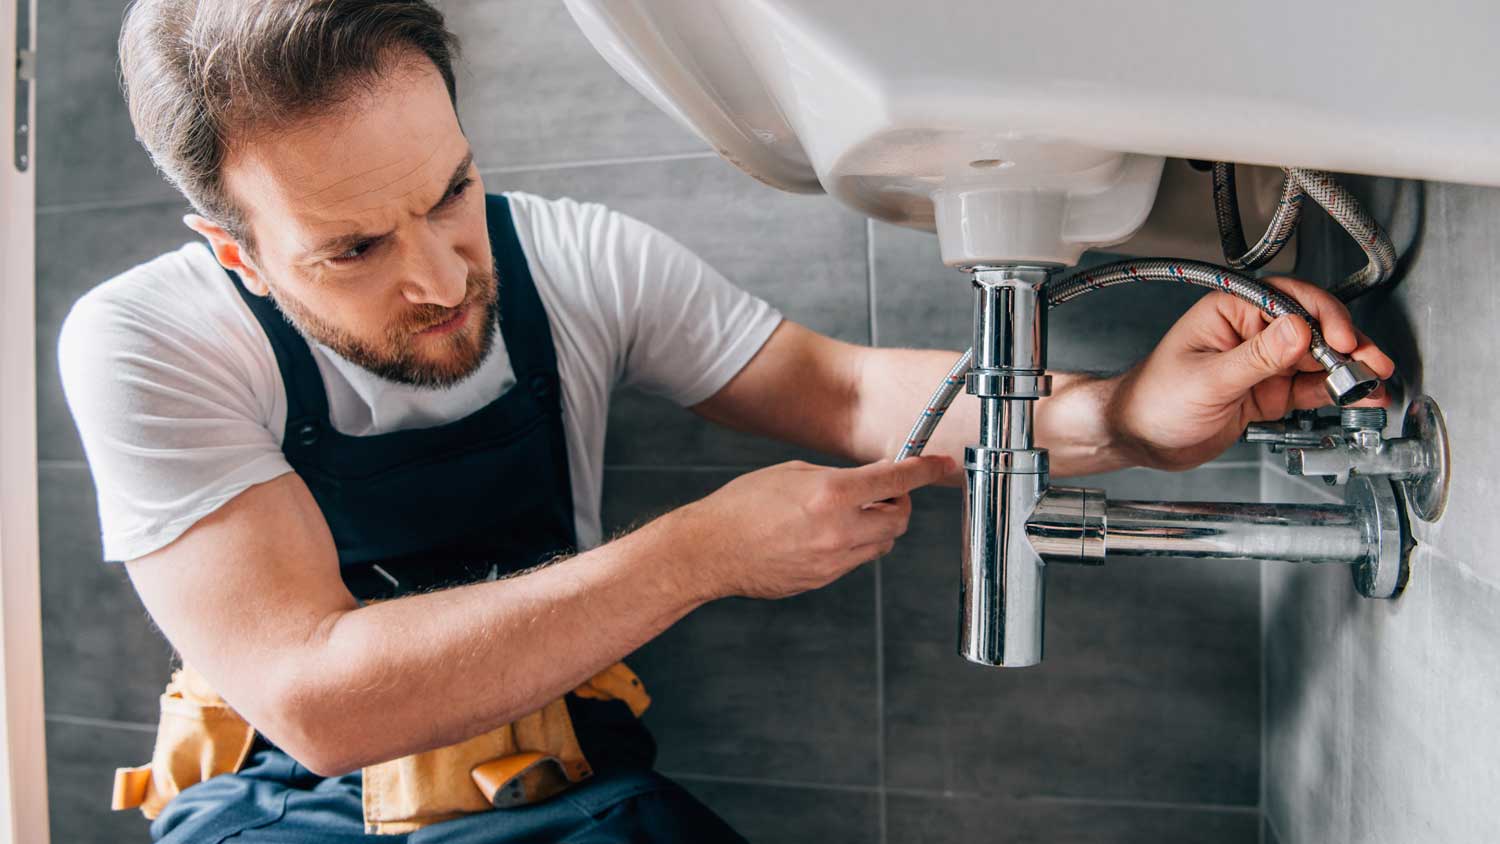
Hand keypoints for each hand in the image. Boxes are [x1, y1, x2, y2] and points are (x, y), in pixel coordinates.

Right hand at [673, 456, 953, 600]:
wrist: (709, 550)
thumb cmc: (742, 505)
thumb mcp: (793, 473)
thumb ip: (839, 477)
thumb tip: (872, 480)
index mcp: (831, 493)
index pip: (897, 481)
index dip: (925, 471)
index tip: (942, 465)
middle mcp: (838, 529)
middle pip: (899, 519)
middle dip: (897, 504)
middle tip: (882, 493)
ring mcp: (833, 560)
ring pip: (882, 544)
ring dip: (877, 527)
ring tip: (847, 515)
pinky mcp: (824, 579)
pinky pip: (856, 561)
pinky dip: (854, 545)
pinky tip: (825, 535)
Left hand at [1105, 276, 1395, 471]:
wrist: (1138, 438)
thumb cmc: (1153, 400)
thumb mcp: (1208, 380)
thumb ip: (1256, 358)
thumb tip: (1297, 330)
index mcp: (1229, 310)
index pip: (1288, 300)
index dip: (1321, 317)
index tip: (1341, 339)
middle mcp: (1250, 331)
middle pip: (1312, 328)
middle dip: (1346, 344)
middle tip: (1371, 363)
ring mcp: (1262, 362)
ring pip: (1317, 358)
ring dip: (1347, 369)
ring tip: (1374, 382)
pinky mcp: (1268, 391)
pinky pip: (1309, 387)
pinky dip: (1334, 392)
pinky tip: (1357, 395)